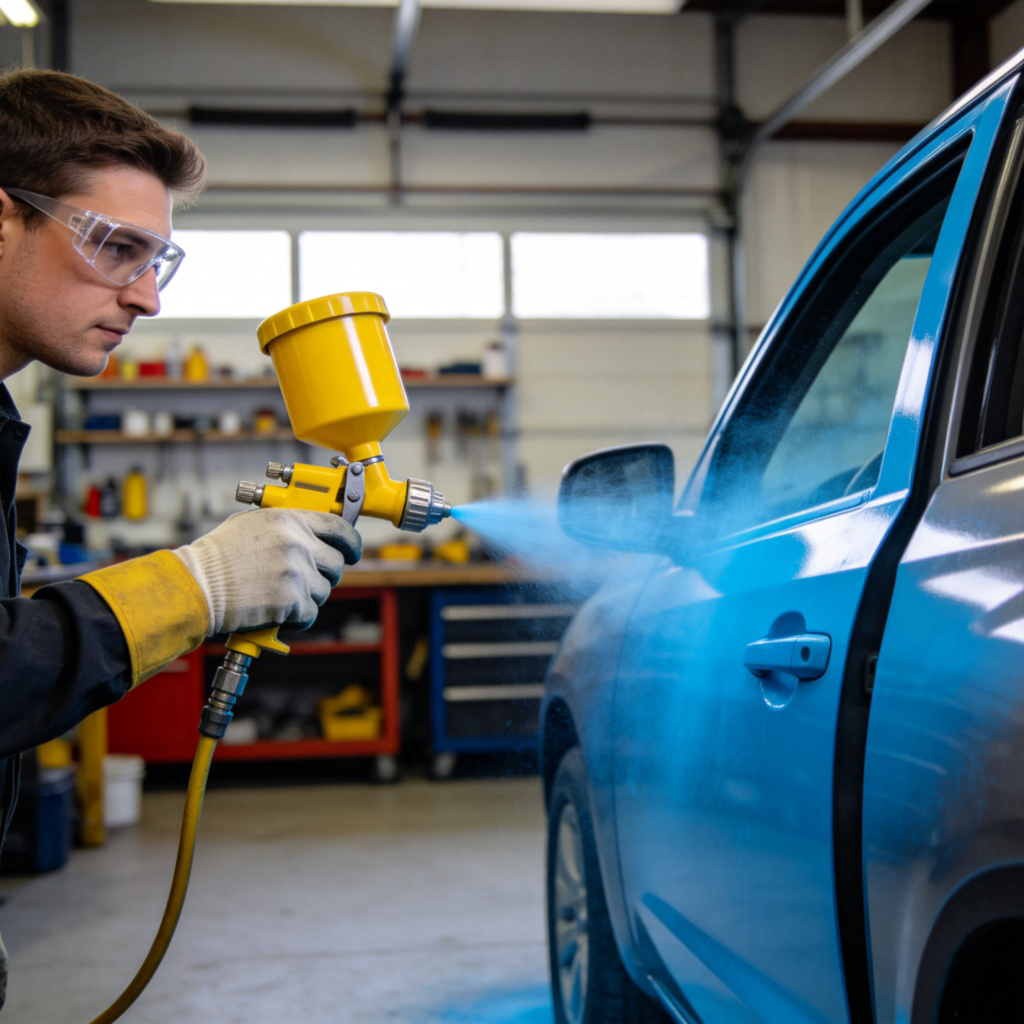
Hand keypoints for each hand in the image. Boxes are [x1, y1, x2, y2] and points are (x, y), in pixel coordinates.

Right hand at [173, 508, 360, 634]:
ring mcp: (296, 571)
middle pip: (336, 563)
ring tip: (280, 595)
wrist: (197, 585)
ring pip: (324, 590)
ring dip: (307, 597)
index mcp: (290, 519)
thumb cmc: (217, 556)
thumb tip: (311, 531)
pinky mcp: (291, 600)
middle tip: (302, 581)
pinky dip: (297, 617)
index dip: (351, 542)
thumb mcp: (251, 523)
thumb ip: (285, 524)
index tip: (353, 552)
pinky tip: (278, 611)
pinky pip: (311, 612)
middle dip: (324, 575)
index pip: (339, 527)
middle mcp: (297, 543)